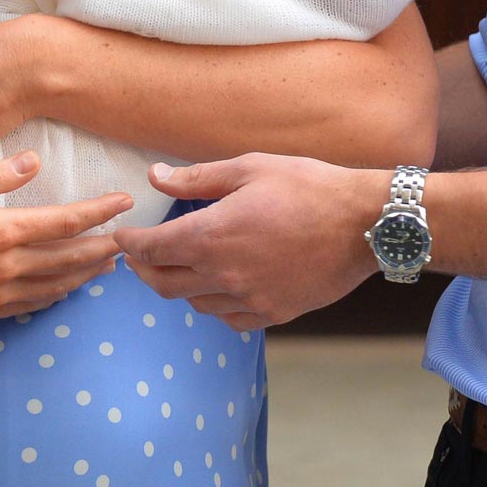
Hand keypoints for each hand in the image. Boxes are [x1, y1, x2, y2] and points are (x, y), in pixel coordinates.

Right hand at [0, 151, 130, 323]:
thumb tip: (35, 161)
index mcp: (1, 232)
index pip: (66, 222)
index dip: (100, 213)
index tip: (125, 202)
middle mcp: (6, 267)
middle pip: (71, 259)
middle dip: (103, 248)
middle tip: (129, 238)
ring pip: (56, 286)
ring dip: (85, 274)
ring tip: (107, 263)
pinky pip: (31, 306)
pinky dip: (56, 296)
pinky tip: (63, 289)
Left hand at [112, 154, 383, 329]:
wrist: (363, 224)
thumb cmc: (308, 187)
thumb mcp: (250, 168)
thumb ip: (197, 178)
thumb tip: (155, 176)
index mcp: (212, 236)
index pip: (151, 249)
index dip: (130, 243)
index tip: (122, 236)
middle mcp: (224, 275)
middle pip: (163, 284)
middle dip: (143, 270)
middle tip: (139, 256)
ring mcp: (249, 299)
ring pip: (195, 303)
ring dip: (181, 285)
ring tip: (185, 264)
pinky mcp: (273, 314)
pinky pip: (229, 318)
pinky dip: (216, 304)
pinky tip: (222, 285)